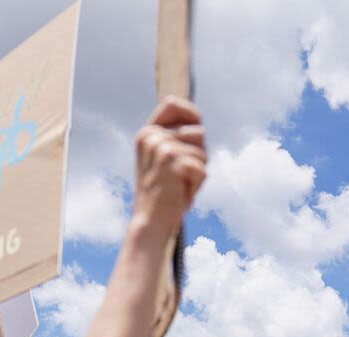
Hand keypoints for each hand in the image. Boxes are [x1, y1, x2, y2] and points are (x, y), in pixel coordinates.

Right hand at [132, 98, 205, 236]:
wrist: (149, 221)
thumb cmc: (162, 193)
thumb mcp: (164, 161)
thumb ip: (176, 141)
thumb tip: (198, 128)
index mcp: (146, 133)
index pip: (172, 104)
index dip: (190, 113)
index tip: (196, 129)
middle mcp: (152, 137)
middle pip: (198, 132)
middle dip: (199, 155)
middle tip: (182, 175)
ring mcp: (161, 148)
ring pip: (202, 152)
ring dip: (198, 172)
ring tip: (180, 185)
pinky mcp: (173, 162)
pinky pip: (202, 169)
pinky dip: (197, 185)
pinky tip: (181, 194)